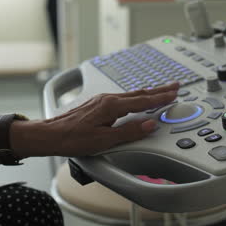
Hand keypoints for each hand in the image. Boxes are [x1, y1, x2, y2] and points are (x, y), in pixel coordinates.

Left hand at [11, 83, 179, 157]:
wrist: (50, 135)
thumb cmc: (72, 138)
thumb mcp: (104, 140)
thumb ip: (129, 131)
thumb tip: (149, 125)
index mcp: (112, 106)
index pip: (143, 101)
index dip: (161, 98)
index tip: (174, 94)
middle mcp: (108, 99)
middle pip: (140, 93)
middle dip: (159, 90)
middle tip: (175, 86)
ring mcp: (102, 100)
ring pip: (132, 94)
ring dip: (149, 92)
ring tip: (161, 90)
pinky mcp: (98, 104)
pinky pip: (124, 97)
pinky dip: (137, 96)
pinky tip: (137, 98)